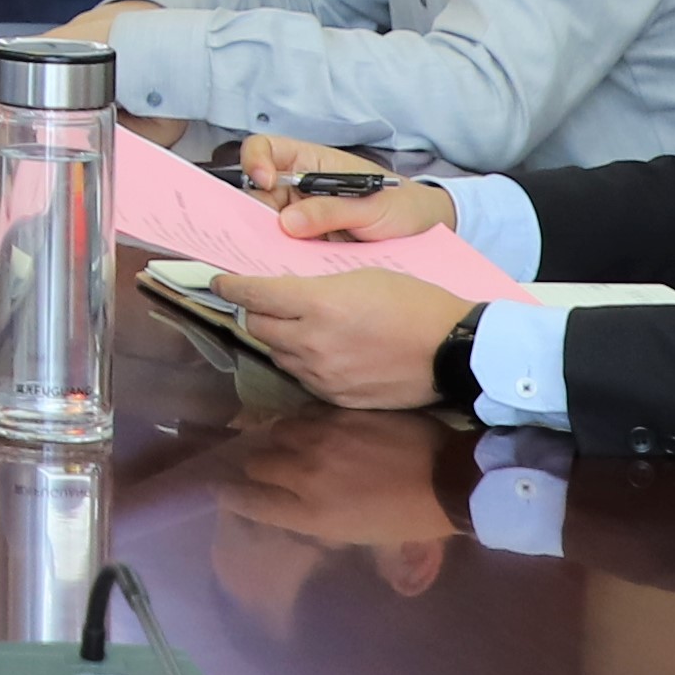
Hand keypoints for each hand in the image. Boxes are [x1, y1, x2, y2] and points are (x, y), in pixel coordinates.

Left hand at [212, 267, 476, 411]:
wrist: (454, 351)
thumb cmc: (414, 302)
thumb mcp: (361, 276)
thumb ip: (315, 287)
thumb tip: (286, 293)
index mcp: (317, 305)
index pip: (253, 296)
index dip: (231, 287)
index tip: (221, 282)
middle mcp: (312, 344)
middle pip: (258, 327)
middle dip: (256, 311)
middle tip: (266, 302)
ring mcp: (323, 375)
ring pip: (278, 354)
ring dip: (280, 339)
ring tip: (299, 327)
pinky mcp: (337, 397)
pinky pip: (303, 377)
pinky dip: (303, 362)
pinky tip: (321, 352)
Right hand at [237, 134, 458, 241]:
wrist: (424, 233)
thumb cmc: (402, 205)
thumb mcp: (370, 206)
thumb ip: (330, 211)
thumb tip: (287, 223)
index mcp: (311, 164)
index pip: (265, 149)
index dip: (256, 161)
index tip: (264, 181)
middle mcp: (298, 188)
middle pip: (257, 193)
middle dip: (257, 213)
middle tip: (270, 235)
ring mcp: (300, 218)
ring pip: (266, 225)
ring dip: (268, 240)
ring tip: (279, 256)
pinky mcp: (306, 245)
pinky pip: (284, 250)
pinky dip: (282, 259)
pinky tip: (289, 270)